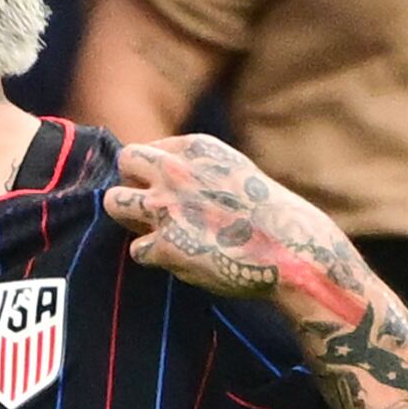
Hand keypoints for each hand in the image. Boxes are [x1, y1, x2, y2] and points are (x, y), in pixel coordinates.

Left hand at [104, 133, 356, 310]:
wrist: (292, 251)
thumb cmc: (268, 216)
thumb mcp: (234, 172)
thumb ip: (197, 169)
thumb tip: (163, 177)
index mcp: (196, 148)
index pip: (146, 150)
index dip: (152, 174)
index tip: (170, 192)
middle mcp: (176, 170)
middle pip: (125, 164)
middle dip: (132, 185)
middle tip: (152, 209)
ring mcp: (166, 207)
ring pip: (115, 202)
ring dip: (131, 219)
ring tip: (160, 233)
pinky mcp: (165, 245)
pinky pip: (137, 250)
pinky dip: (155, 258)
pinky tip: (181, 261)